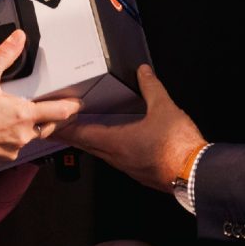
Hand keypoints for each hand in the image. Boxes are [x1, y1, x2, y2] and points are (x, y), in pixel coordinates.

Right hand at [0, 30, 80, 163]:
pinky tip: (3, 130)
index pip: (60, 112)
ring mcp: (13, 149)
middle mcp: (22, 135)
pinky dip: (15, 139)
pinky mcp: (3, 158)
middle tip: (51, 108)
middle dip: (53, 117)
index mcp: (23, 115)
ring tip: (20, 117)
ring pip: (32, 138)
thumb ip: (4, 56)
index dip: (72, 107)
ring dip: (32, 128)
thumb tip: (17, 39)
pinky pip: (16, 149)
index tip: (77, 103)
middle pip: (50, 126)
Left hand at [54, 64, 205, 190]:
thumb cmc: (178, 147)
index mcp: (116, 142)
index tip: (48, 123)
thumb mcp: (164, 108)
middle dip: (68, 135)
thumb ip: (151, 87)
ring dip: (86, 142)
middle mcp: (116, 157)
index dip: (62, 127)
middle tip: (54, 127)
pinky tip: (111, 142)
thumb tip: (143, 72)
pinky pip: (113, 157)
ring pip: (98, 152)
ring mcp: (126, 166)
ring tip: (79, 132)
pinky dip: (104, 148)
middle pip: (84, 145)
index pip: (80, 133)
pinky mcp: (138, 170)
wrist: (195, 173)